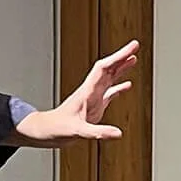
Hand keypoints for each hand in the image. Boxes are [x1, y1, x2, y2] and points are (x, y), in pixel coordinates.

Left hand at [14, 41, 137, 146]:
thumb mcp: (78, 132)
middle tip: (135, 46)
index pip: (104, 68)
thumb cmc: (57, 129)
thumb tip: (118, 133)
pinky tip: (127, 85)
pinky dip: (118, 88)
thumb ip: (98, 133)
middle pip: (108, 68)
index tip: (132, 48)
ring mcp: (92, 98)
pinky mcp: (93, 107)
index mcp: (87, 92)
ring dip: (121, 68)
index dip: (119, 56)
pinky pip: (109, 93)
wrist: (45, 131)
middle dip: (121, 57)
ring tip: (133, 59)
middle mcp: (91, 91)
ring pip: (109, 78)